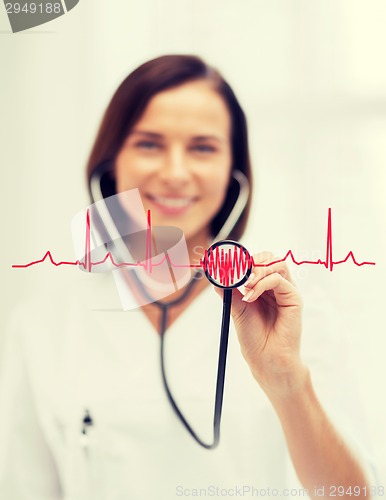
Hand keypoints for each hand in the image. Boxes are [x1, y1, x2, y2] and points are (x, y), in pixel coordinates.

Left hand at [216, 251, 306, 397]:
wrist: (266, 360)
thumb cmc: (254, 338)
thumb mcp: (238, 309)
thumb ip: (230, 291)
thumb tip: (216, 275)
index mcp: (264, 288)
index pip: (259, 262)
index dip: (245, 260)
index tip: (228, 264)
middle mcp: (277, 287)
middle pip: (270, 258)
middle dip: (253, 260)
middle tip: (239, 271)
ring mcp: (287, 291)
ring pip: (277, 264)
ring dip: (258, 270)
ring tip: (246, 285)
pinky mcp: (294, 298)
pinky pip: (278, 279)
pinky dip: (262, 283)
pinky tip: (250, 296)